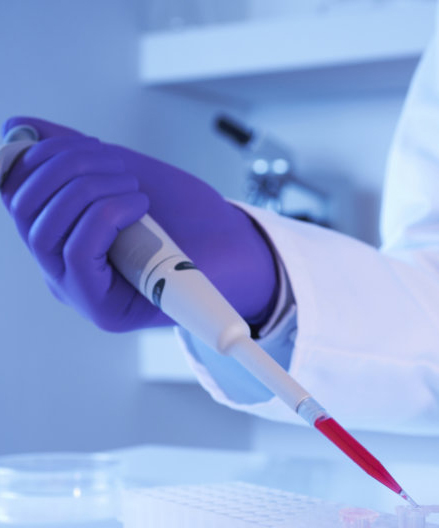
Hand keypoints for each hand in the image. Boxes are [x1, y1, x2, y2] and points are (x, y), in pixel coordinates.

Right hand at [1, 117, 277, 331]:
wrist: (236, 252)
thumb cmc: (185, 216)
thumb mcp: (123, 173)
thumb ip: (72, 155)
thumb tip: (18, 125)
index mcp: (58, 232)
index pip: (14, 191)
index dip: (38, 156)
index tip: (87, 144)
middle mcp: (59, 265)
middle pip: (25, 207)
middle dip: (68, 168)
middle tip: (120, 168)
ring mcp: (79, 290)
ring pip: (45, 230)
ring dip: (90, 191)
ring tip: (134, 189)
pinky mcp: (103, 310)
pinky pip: (76, 254)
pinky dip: (105, 217)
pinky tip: (138, 208)